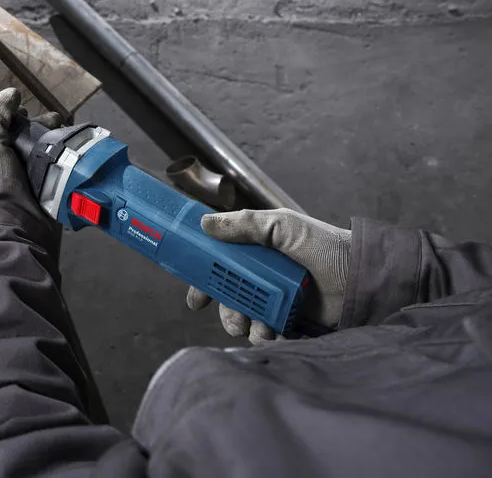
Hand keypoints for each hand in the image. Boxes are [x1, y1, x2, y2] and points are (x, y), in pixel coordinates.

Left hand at [0, 88, 60, 189]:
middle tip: (50, 120)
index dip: (7, 113)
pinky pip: (52, 160)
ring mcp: (22, 170)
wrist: (18, 214)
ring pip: (38, 144)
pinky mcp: (41, 180)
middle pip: (21, 132)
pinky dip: (59, 151)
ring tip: (62, 131)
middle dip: (35, 123)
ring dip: (51, 135)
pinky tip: (68, 144)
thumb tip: (12, 93)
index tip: (22, 109)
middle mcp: (2, 158)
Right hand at [187, 208, 350, 343]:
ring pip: (245, 319)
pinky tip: (275, 334)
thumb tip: (205, 225)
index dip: (204, 281)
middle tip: (235, 319)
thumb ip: (246, 224)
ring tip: (259, 328)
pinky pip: (267, 334)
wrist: (363, 278)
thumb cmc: (326, 247)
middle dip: (227, 312)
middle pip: (228, 298)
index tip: (197, 300)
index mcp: (256, 252)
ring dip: (246, 326)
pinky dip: (266, 337)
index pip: (221, 266)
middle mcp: (262, 276)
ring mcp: (275, 300)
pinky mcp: (290, 322)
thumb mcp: (284, 226)